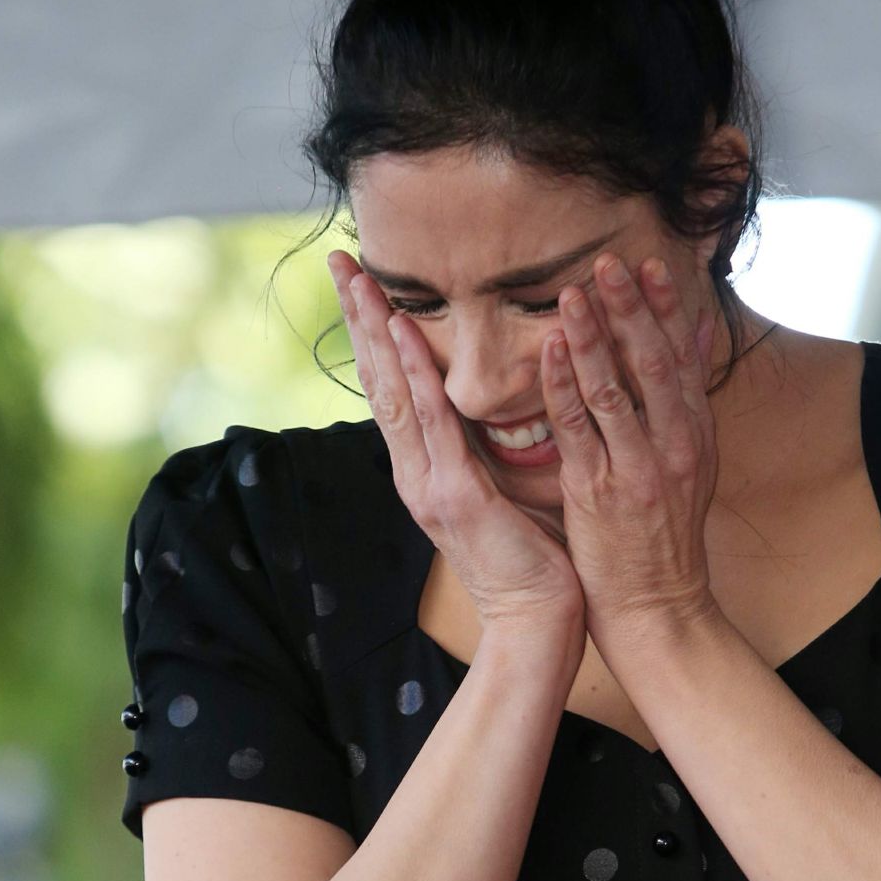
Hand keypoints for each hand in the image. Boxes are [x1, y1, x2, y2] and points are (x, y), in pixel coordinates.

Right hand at [327, 251, 586, 641]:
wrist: (538, 621)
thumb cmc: (532, 557)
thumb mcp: (500, 488)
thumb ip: (484, 447)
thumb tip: (484, 404)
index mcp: (427, 467)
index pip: (394, 386)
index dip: (375, 333)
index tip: (363, 281)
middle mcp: (416, 470)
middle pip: (379, 379)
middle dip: (359, 316)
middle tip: (341, 258)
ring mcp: (429, 482)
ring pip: (395, 393)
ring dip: (375, 333)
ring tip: (360, 280)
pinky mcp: (456, 495)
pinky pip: (433, 424)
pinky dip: (415, 375)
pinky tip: (401, 335)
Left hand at [539, 252, 720, 654]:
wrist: (656, 604)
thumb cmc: (664, 533)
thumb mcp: (693, 462)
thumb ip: (688, 397)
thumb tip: (694, 332)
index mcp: (696, 435)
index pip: (683, 358)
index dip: (665, 310)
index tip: (650, 266)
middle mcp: (674, 446)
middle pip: (653, 363)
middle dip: (631, 309)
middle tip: (610, 263)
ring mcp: (637, 468)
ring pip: (614, 389)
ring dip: (592, 337)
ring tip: (571, 294)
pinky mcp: (600, 491)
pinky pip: (578, 428)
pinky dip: (564, 386)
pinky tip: (550, 353)